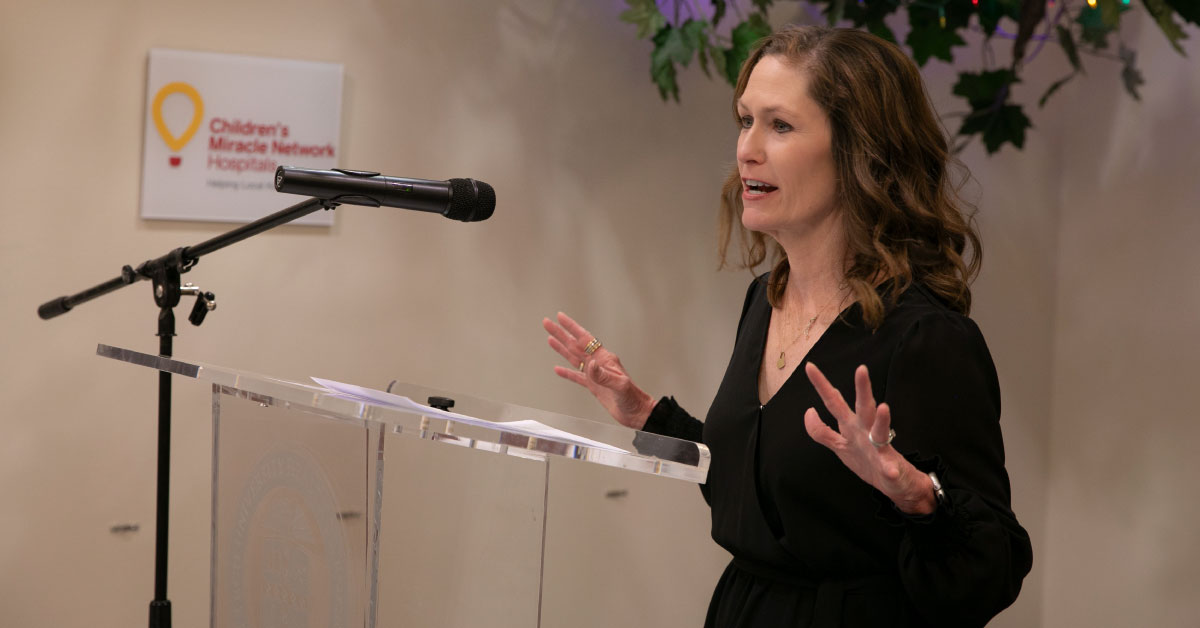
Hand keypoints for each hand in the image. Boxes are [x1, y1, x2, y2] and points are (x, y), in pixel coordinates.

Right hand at [542, 312, 656, 429]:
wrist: (635, 412)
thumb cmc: (632, 397)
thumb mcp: (619, 385)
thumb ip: (603, 375)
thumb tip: (591, 365)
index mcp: (604, 359)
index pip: (585, 339)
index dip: (572, 327)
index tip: (561, 318)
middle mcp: (598, 364)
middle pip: (575, 345)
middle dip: (561, 333)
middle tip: (548, 324)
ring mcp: (594, 374)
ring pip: (574, 358)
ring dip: (561, 348)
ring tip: (550, 339)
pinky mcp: (593, 386)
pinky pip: (576, 376)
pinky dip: (566, 372)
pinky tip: (558, 369)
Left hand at [803, 362, 934, 514]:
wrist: (896, 483)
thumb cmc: (868, 461)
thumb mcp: (840, 445)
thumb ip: (822, 431)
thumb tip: (809, 411)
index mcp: (851, 427)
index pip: (834, 403)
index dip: (822, 386)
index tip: (809, 366)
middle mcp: (866, 432)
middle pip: (862, 408)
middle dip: (862, 389)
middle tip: (861, 369)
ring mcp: (880, 449)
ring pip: (880, 431)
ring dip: (881, 420)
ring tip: (883, 408)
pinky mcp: (890, 468)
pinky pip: (889, 468)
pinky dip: (890, 468)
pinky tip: (890, 470)